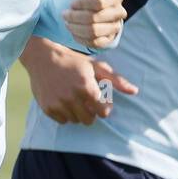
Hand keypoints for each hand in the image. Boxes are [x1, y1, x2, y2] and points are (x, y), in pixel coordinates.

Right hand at [21, 36, 137, 124]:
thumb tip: (135, 91)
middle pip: (89, 120)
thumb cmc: (73, 61)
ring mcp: (59, 104)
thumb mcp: (96, 66)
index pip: (104, 112)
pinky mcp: (48, 108)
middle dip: (90, 111)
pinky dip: (65, 114)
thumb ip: (116, 80)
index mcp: (87, 87)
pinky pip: (63, 121)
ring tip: (73, 97)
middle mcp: (72, 97)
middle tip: (84, 98)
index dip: (103, 106)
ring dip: (77, 112)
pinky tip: (62, 100)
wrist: (43, 57)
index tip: (98, 97)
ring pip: (76, 121)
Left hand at [63, 0, 126, 49]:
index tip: (71, 4)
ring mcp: (115, 27)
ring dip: (76, 28)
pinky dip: (80, 38)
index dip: (82, 4)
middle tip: (65, 14)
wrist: (93, 12)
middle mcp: (119, 12)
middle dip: (76, 17)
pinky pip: (94, 43)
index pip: (99, 2)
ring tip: (67, 23)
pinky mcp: (109, 40)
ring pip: (93, 31)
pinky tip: (73, 32)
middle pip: (95, 18)